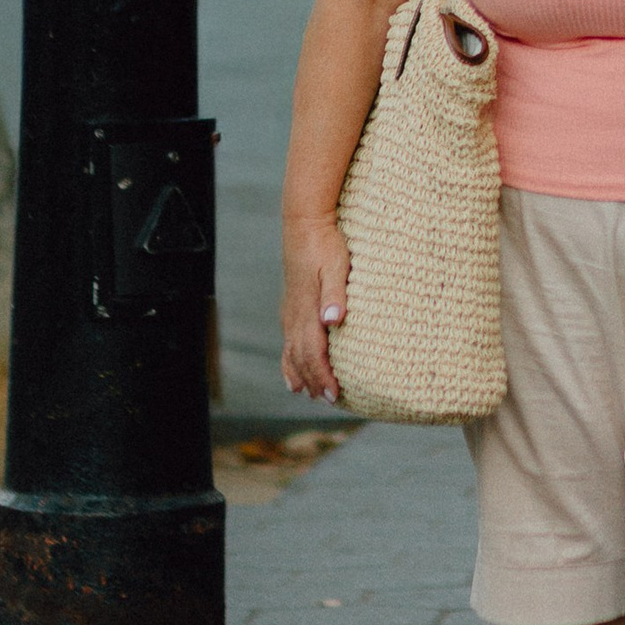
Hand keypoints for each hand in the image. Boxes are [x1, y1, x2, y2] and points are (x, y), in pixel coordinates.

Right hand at [280, 213, 352, 402]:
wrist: (304, 224)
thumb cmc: (326, 244)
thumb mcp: (337, 266)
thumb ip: (336, 295)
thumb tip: (333, 321)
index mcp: (307, 310)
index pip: (312, 353)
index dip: (323, 376)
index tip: (336, 394)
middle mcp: (294, 316)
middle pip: (301, 359)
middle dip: (315, 382)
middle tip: (330, 401)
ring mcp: (290, 312)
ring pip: (291, 353)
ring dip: (302, 376)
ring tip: (312, 396)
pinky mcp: (291, 307)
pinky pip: (288, 343)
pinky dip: (290, 364)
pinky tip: (293, 378)